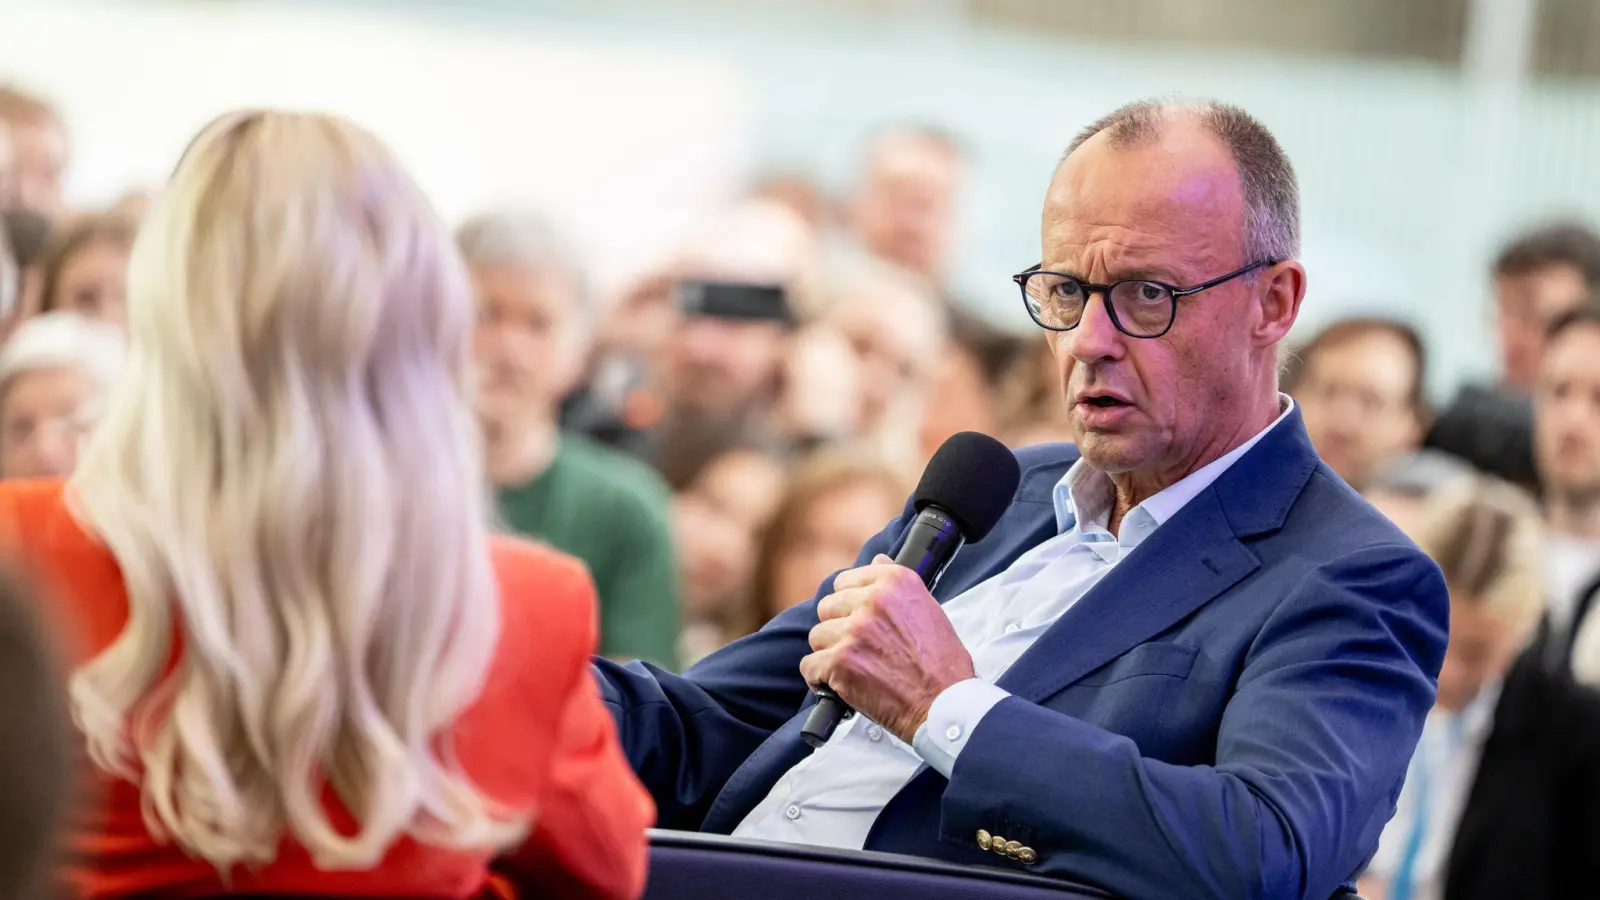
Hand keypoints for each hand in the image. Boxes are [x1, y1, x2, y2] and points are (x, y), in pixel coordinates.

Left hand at [800, 554, 975, 743]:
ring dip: (829, 653)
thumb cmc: (942, 663)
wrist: (945, 704)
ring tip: (852, 668)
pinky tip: (838, 684)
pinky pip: (809, 665)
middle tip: (857, 648)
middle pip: (827, 607)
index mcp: (895, 582)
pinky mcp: (839, 662)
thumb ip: (897, 586)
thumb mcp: (929, 610)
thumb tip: (878, 559)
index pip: (845, 581)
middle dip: (838, 628)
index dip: (848, 603)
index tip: (856, 619)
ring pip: (817, 636)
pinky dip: (820, 678)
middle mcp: (872, 601)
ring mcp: (853, 631)